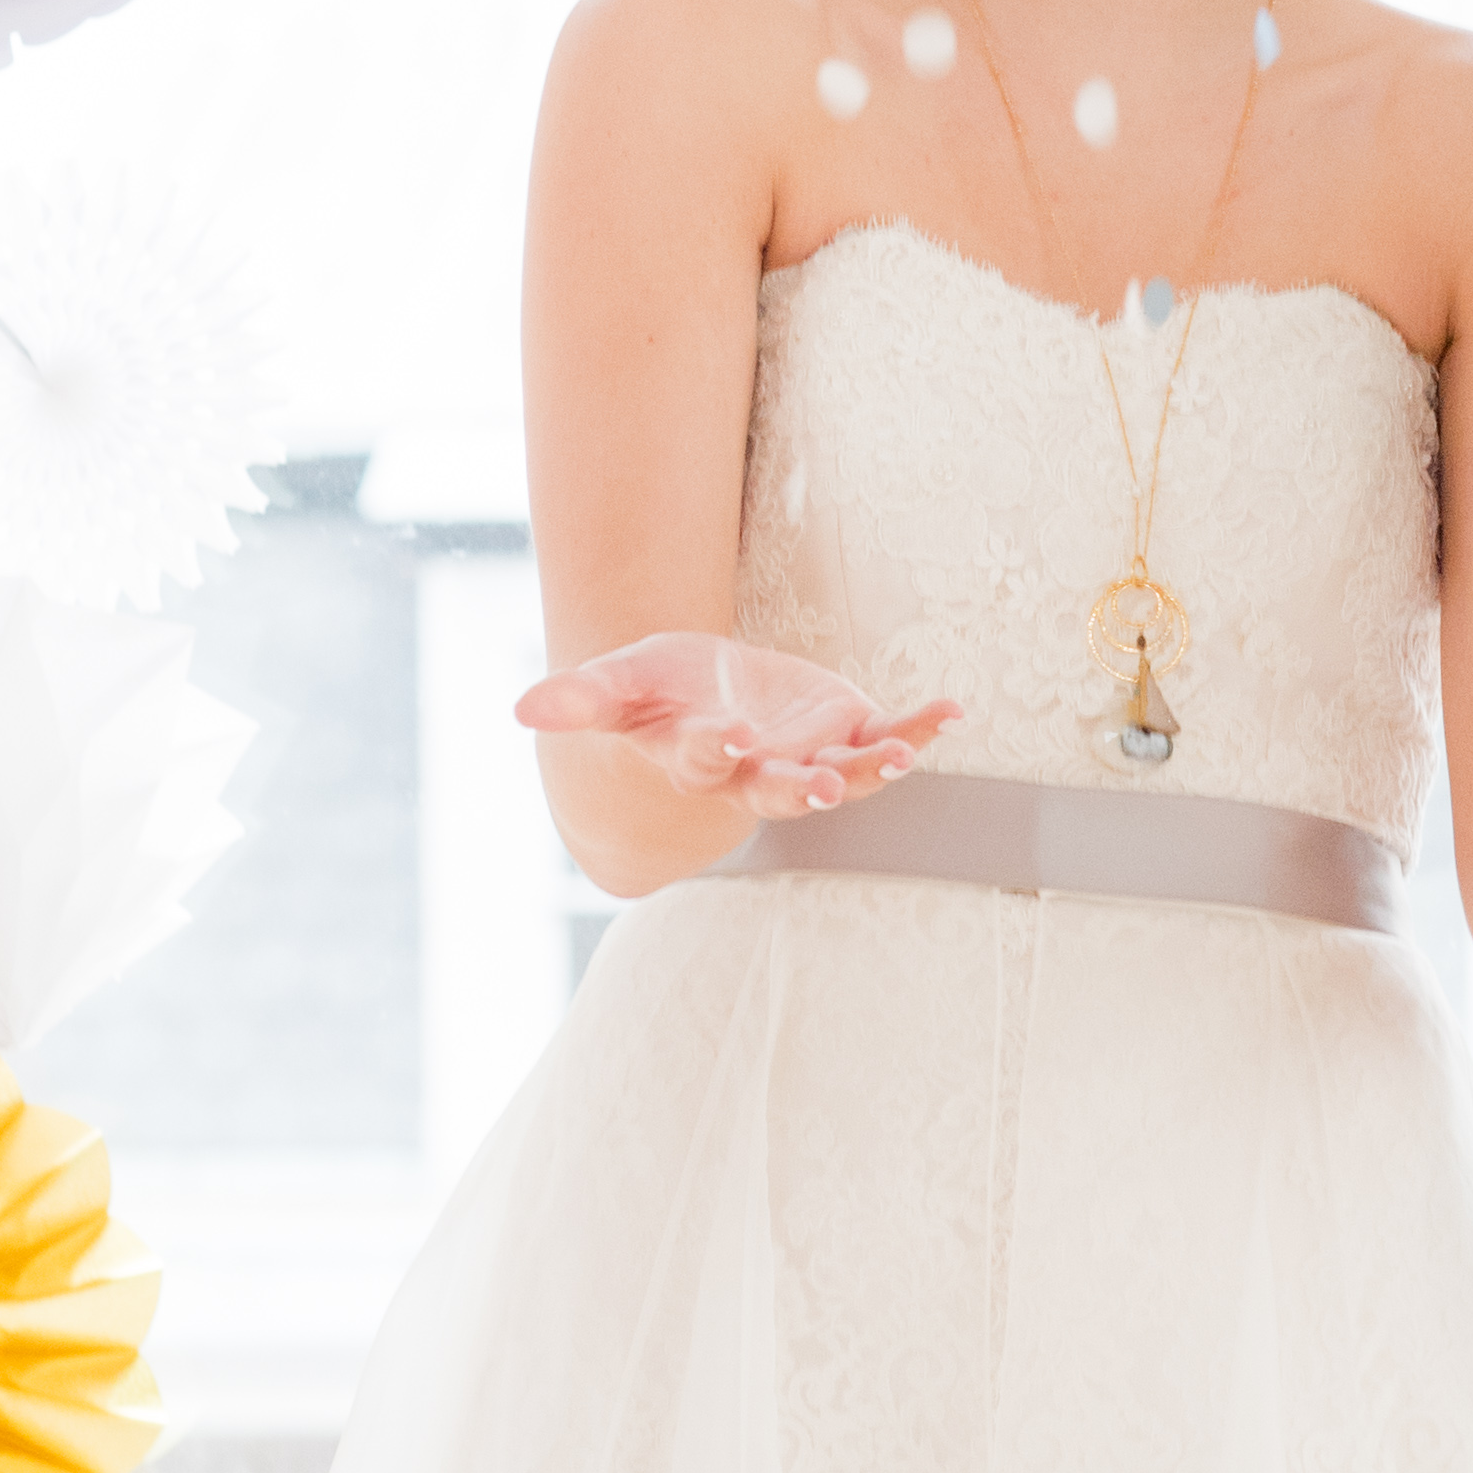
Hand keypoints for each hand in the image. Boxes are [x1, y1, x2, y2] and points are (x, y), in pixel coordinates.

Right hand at [516, 634, 958, 818]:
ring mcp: (806, 757)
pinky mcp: (845, 735)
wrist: (707, 695)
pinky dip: (920, 729)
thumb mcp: (619, 684)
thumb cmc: (658, 693)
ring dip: (873, 768)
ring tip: (902, 752)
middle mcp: (756, 771)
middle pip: (780, 788)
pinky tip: (952, 710)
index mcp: (698, 760)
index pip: (705, 762)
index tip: (727, 735)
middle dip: (802, 787)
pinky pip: (887, 739)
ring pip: (843, 775)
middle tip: (823, 787)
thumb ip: (579, 699)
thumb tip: (520, 708)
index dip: (716, 750)